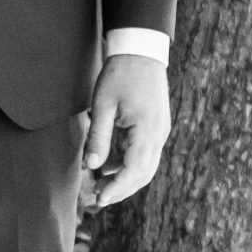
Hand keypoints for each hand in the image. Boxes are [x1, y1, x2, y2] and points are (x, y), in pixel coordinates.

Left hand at [82, 54, 171, 206]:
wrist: (141, 51)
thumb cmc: (120, 74)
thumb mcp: (103, 105)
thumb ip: (98, 138)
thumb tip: (91, 166)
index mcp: (147, 130)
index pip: (134, 170)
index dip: (118, 188)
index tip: (100, 200)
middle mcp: (159, 134)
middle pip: (143, 174)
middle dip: (121, 189)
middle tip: (97, 199)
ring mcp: (160, 132)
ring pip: (146, 167)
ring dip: (125, 179)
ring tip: (100, 185)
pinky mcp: (157, 128)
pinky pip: (145, 155)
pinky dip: (128, 166)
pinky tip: (109, 167)